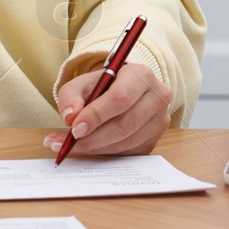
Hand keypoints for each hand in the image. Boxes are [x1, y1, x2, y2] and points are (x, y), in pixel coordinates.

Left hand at [46, 62, 173, 157]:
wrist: (123, 91)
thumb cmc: (103, 86)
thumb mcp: (82, 83)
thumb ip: (71, 96)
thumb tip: (70, 117)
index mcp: (141, 75)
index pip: (120, 98)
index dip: (96, 115)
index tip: (74, 129)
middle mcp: (157, 97)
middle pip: (124, 124)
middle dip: (93, 137)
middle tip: (69, 142)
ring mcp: (160, 120)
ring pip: (126, 142)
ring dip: (96, 148)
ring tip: (71, 146)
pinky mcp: (155, 140)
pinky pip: (128, 152)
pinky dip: (105, 153)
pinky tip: (89, 147)